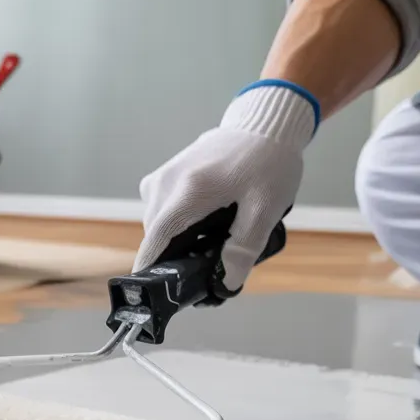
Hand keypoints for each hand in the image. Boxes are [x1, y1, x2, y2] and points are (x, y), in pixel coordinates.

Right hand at [135, 82, 318, 291]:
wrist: (263, 125)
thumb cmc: (268, 164)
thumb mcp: (265, 209)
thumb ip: (244, 248)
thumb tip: (225, 284)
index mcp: (187, 194)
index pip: (154, 244)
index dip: (151, 274)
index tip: (158, 295)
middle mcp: (164, 185)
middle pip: (156, 239)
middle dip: (174, 259)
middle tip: (207, 268)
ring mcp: (160, 178)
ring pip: (157, 226)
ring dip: (176, 240)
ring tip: (210, 241)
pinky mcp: (162, 175)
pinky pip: (160, 211)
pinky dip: (176, 224)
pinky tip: (203, 221)